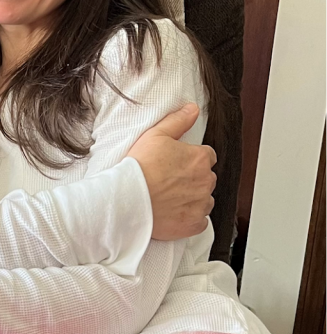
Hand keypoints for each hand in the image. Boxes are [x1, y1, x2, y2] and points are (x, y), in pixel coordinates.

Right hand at [128, 104, 216, 240]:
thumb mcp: (155, 135)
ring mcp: (201, 204)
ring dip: (192, 200)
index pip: (206, 157)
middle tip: (168, 182)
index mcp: (200, 159)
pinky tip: (172, 214)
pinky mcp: (194, 224)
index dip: (190, 160)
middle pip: (206, 179)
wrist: (127, 200)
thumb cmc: (139, 167)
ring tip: (168, 199)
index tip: (175, 165)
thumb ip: (178, 121)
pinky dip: (189, 219)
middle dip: (192, 180)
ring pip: (204, 200)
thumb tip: (193, 109)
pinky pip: (199, 222)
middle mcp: (206, 181)